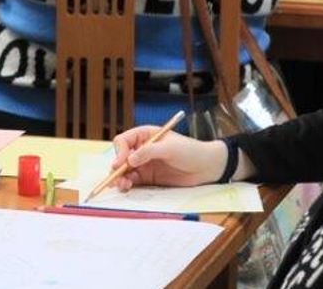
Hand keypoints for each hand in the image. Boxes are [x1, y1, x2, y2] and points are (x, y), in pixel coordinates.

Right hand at [108, 127, 226, 191]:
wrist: (206, 167)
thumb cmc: (190, 151)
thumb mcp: (170, 148)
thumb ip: (149, 152)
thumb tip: (130, 159)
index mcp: (145, 135)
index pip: (124, 141)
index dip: (119, 152)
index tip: (121, 163)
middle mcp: (141, 149)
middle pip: (121, 157)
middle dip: (116, 168)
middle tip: (116, 179)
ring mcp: (144, 164)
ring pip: (125, 171)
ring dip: (120, 178)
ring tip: (122, 186)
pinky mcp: (149, 178)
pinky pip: (133, 181)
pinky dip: (128, 185)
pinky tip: (127, 188)